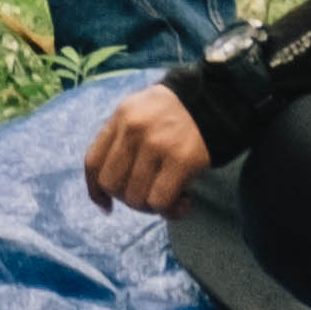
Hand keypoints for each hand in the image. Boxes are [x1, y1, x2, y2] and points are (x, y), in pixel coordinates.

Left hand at [77, 80, 211, 217]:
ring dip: (151, 207)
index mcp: (121, 116)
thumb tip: (103, 189)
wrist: (218, 99)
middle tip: (148, 195)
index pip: (92, 162)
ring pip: (135, 198)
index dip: (95, 191)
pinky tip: (184, 200)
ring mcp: (157, 145)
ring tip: (170, 196)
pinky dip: (170, 210)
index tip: (107, 205)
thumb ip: (120, 140)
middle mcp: (134, 129)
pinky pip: (161, 202)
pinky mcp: (182, 160)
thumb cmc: (176, 113)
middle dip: (127, 199)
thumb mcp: (139, 112)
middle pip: (112, 184)